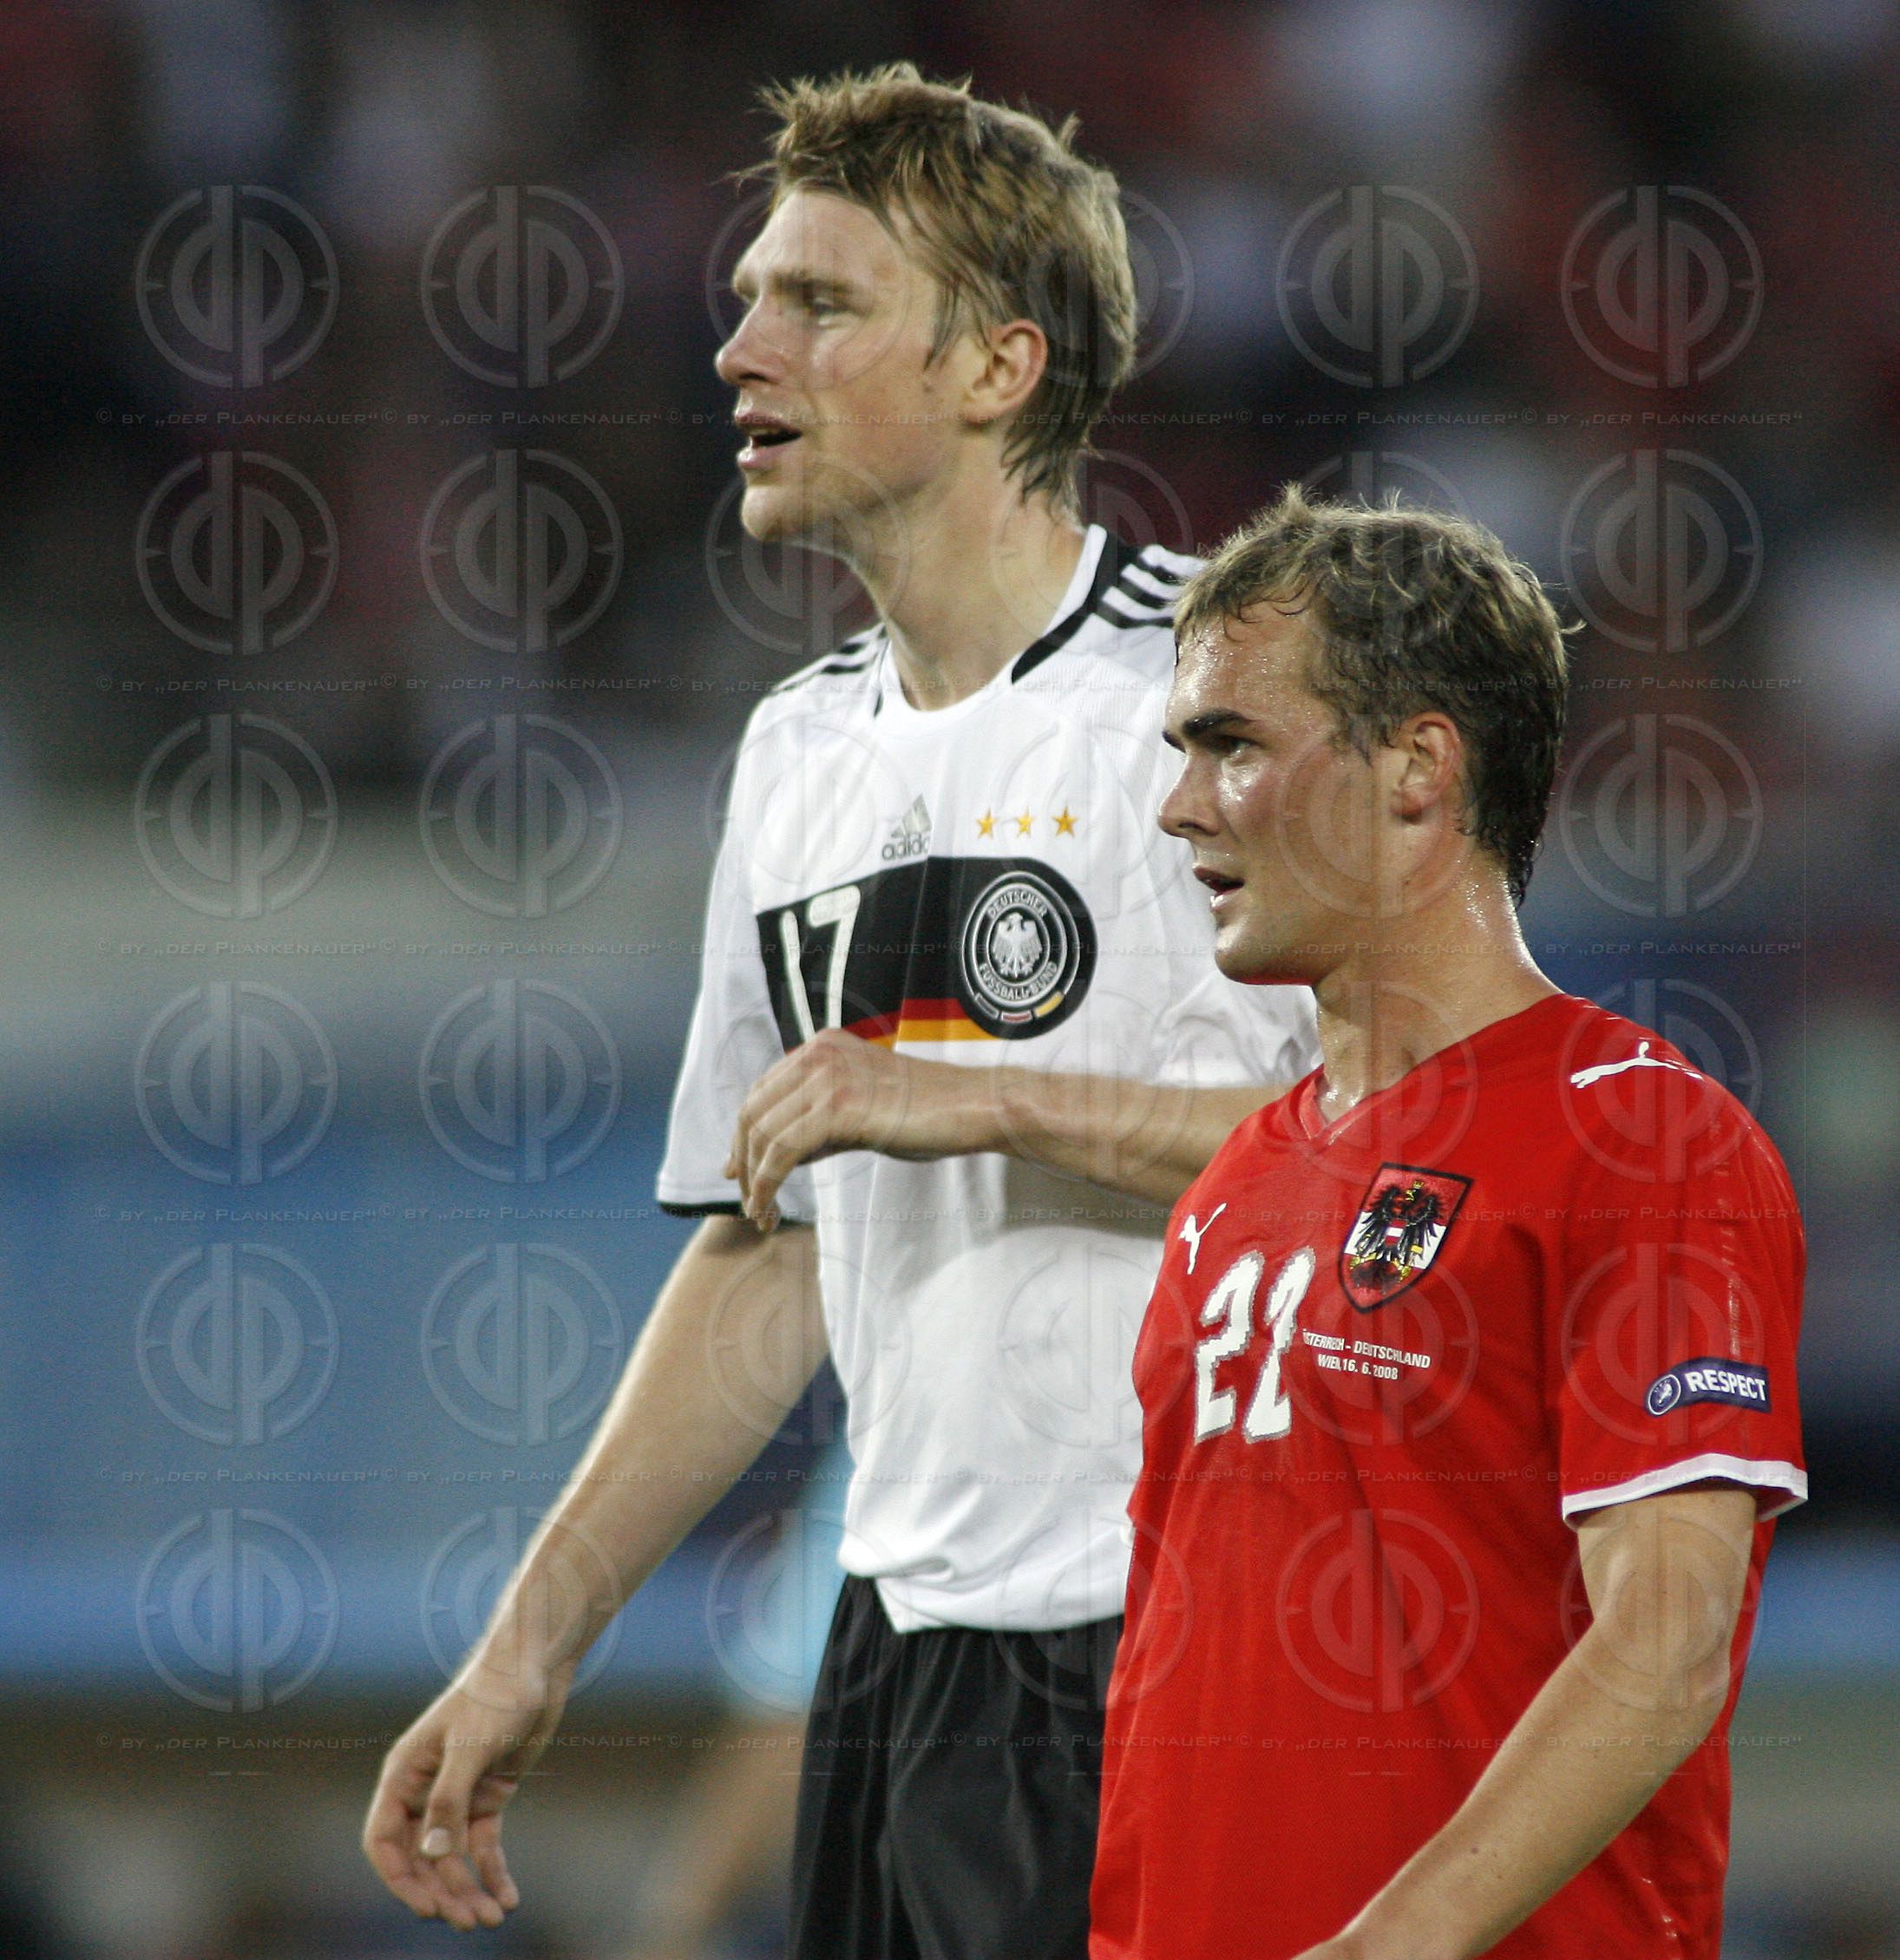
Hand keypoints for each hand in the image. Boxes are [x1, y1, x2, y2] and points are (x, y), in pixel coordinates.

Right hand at [362, 1662, 568, 1931]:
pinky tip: (508, 1898)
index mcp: (405, 1775)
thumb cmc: (497, 1693)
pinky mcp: (488, 1797)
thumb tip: (434, 1855)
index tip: (427, 1907)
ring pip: (454, 1858)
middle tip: (468, 1922)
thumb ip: (450, 1800)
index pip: (384, 1840)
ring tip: (492, 1919)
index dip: (400, 1878)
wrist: (537, 1666)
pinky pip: (484, 1846)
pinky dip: (494, 1873)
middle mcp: (426, 1791)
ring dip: (469, 1890)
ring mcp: (458, 1796)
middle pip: (422, 1858)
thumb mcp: (472, 1746)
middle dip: (441, 1893)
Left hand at [727, 1030, 950, 1228]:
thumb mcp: (861, 1110)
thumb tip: (774, 1158)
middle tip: (749, 1201)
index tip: (740, 1171)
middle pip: (753, 1110)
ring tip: (760, 1213)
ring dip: (753, 1180)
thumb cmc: (928, 1114)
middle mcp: (817, 1053)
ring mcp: (826, 1076)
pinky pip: (781, 1151)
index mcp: (822, 1047)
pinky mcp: (836, 1106)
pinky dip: (767, 1184)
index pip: (763, 1090)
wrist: (972, 1108)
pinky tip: (769, 1208)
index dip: (745, 1134)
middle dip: (743, 1160)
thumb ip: (818, 1124)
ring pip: (762, 1133)